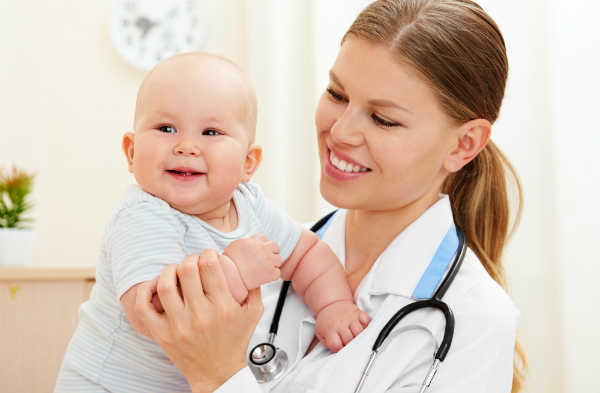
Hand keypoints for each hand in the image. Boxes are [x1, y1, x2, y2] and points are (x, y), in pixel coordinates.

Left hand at [135, 250, 263, 392]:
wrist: (218, 373)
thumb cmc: (235, 342)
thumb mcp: (254, 313)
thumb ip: (254, 287)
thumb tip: (247, 264)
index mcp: (223, 308)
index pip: (210, 267)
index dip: (208, 253)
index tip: (209, 255)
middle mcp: (200, 316)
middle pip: (187, 271)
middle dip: (190, 259)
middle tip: (194, 262)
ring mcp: (179, 326)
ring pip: (165, 285)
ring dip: (170, 270)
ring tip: (176, 270)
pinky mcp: (162, 334)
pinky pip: (144, 308)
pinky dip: (146, 291)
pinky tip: (155, 285)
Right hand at [223, 234, 280, 288]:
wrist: (231, 274)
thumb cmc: (231, 260)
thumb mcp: (238, 243)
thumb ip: (249, 241)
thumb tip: (255, 241)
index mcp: (257, 243)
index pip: (266, 240)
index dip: (264, 245)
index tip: (260, 251)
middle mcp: (265, 251)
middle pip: (276, 248)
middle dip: (271, 253)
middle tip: (264, 259)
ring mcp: (269, 262)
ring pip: (278, 260)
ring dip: (273, 263)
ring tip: (264, 268)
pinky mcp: (270, 274)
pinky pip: (277, 273)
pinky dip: (273, 275)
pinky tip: (265, 276)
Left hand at [314, 300, 369, 352]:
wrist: (331, 304)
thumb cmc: (327, 320)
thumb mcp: (320, 332)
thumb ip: (327, 343)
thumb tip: (337, 351)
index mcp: (330, 329)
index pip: (337, 346)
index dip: (339, 349)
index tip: (340, 346)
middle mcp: (340, 323)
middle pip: (350, 340)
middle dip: (349, 343)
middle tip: (347, 341)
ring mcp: (350, 317)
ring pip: (360, 332)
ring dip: (359, 336)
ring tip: (354, 335)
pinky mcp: (358, 312)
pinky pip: (366, 320)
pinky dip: (366, 325)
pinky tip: (361, 326)